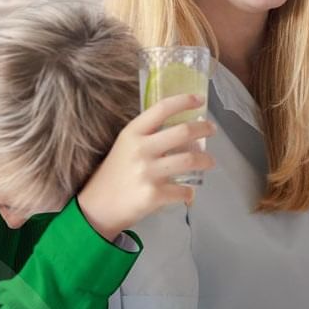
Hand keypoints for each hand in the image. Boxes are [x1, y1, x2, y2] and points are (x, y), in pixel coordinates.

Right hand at [77, 93, 216, 239]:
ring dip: (206, 160)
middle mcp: (140, 149)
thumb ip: (148, 136)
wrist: (97, 208)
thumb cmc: (115, 174)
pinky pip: (184, 190)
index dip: (184, 101)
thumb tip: (184, 130)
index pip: (161, 108)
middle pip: (183, 132)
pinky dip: (189, 192)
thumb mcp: (125, 146)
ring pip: (190, 160)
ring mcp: (148, 172)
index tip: (199, 100)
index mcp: (132, 133)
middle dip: (204, 128)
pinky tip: (188, 192)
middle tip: (212, 129)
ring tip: (209, 161)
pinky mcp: (154, 195)